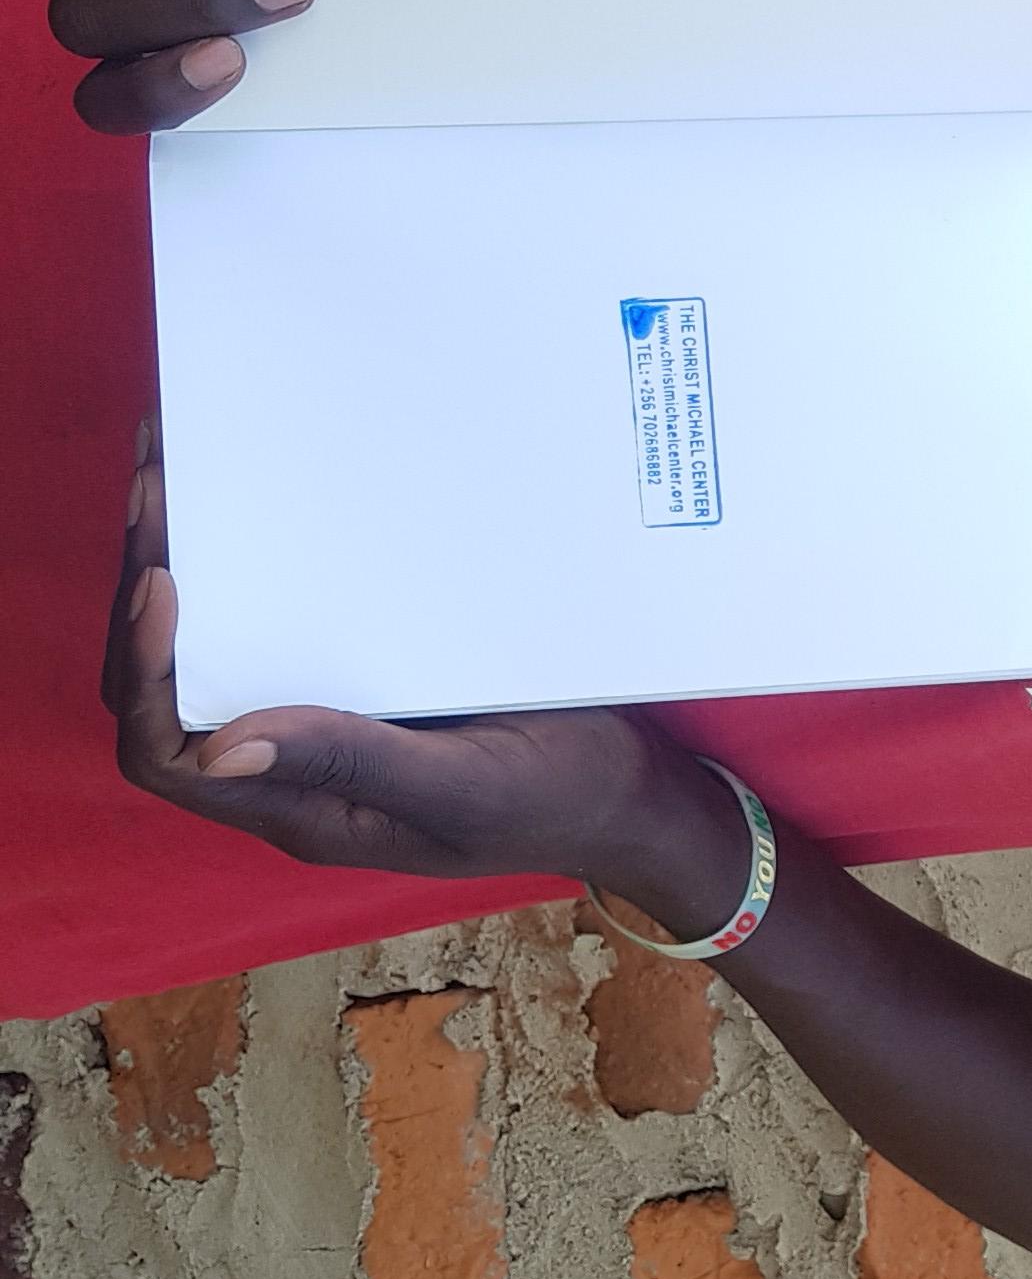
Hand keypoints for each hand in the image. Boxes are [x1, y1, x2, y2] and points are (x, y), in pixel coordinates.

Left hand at [107, 431, 744, 905]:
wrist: (641, 792)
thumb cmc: (558, 797)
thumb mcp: (462, 786)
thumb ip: (349, 763)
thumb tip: (216, 749)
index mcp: (300, 807)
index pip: (166, 751)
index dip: (145, 669)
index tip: (166, 579)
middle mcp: (293, 765)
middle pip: (170, 687)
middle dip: (144, 591)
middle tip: (156, 487)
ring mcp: (327, 718)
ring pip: (215, 649)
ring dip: (186, 565)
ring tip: (175, 471)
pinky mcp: (368, 678)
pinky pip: (283, 624)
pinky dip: (252, 563)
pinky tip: (258, 500)